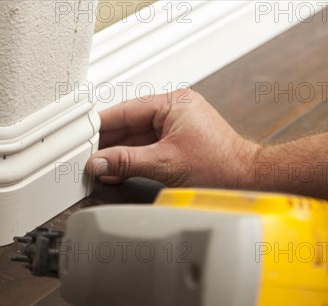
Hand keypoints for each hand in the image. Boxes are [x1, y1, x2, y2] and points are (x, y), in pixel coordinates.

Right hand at [86, 89, 260, 186]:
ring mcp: (176, 125)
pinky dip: (133, 158)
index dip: (101, 125)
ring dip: (119, 153)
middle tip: (85, 155)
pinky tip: (116, 169)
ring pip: (137, 137)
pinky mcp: (178, 142)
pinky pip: (148, 146)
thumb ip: (127, 162)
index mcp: (173, 103)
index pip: (126, 110)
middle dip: (108, 142)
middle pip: (130, 123)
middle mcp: (175, 109)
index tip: (82, 135)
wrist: (245, 180)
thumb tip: (100, 162)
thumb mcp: (165, 164)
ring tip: (97, 165)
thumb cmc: (221, 166)